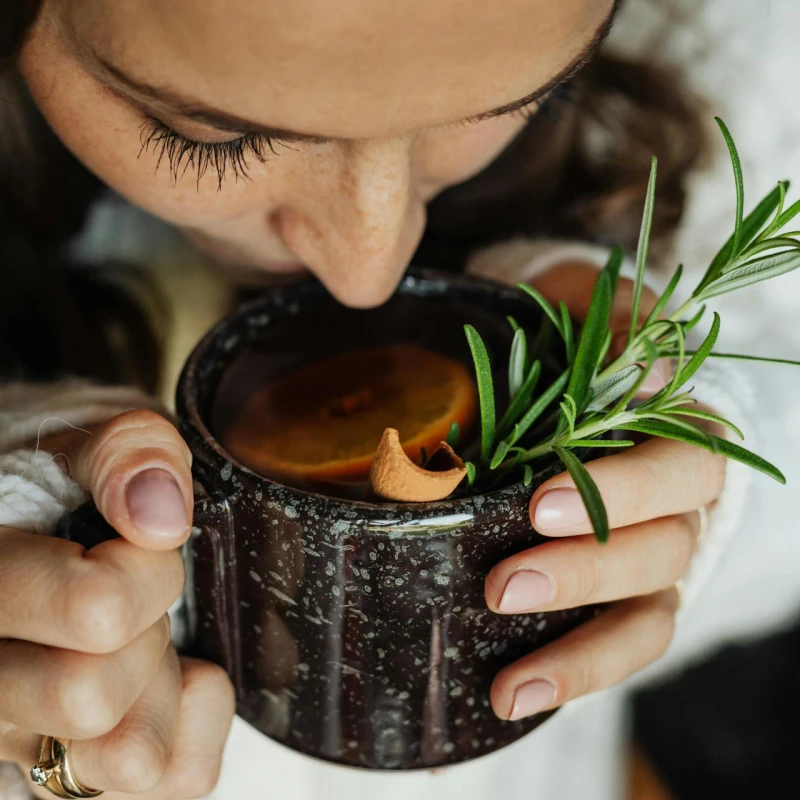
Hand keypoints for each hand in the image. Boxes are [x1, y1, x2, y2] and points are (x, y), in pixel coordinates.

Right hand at [0, 410, 234, 797]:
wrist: (51, 538)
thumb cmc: (66, 500)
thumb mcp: (94, 450)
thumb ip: (128, 454)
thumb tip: (160, 518)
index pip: (96, 611)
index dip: (148, 570)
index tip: (136, 544)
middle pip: (92, 697)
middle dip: (146, 631)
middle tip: (132, 601)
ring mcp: (26, 746)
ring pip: (129, 760)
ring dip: (160, 685)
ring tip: (136, 643)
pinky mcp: (84, 781)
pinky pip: (180, 775)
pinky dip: (198, 718)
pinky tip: (167, 678)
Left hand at [484, 262, 725, 720]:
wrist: (571, 367)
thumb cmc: (578, 337)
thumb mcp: (590, 306)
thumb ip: (609, 316)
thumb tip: (636, 360)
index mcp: (683, 429)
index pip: (678, 467)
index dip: (622, 490)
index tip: (540, 504)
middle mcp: (683, 501)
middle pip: (661, 547)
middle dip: (585, 570)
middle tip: (506, 583)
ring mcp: (659, 553)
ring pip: (645, 608)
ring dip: (580, 648)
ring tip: (509, 682)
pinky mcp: (628, 594)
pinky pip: (621, 644)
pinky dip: (574, 672)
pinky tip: (514, 695)